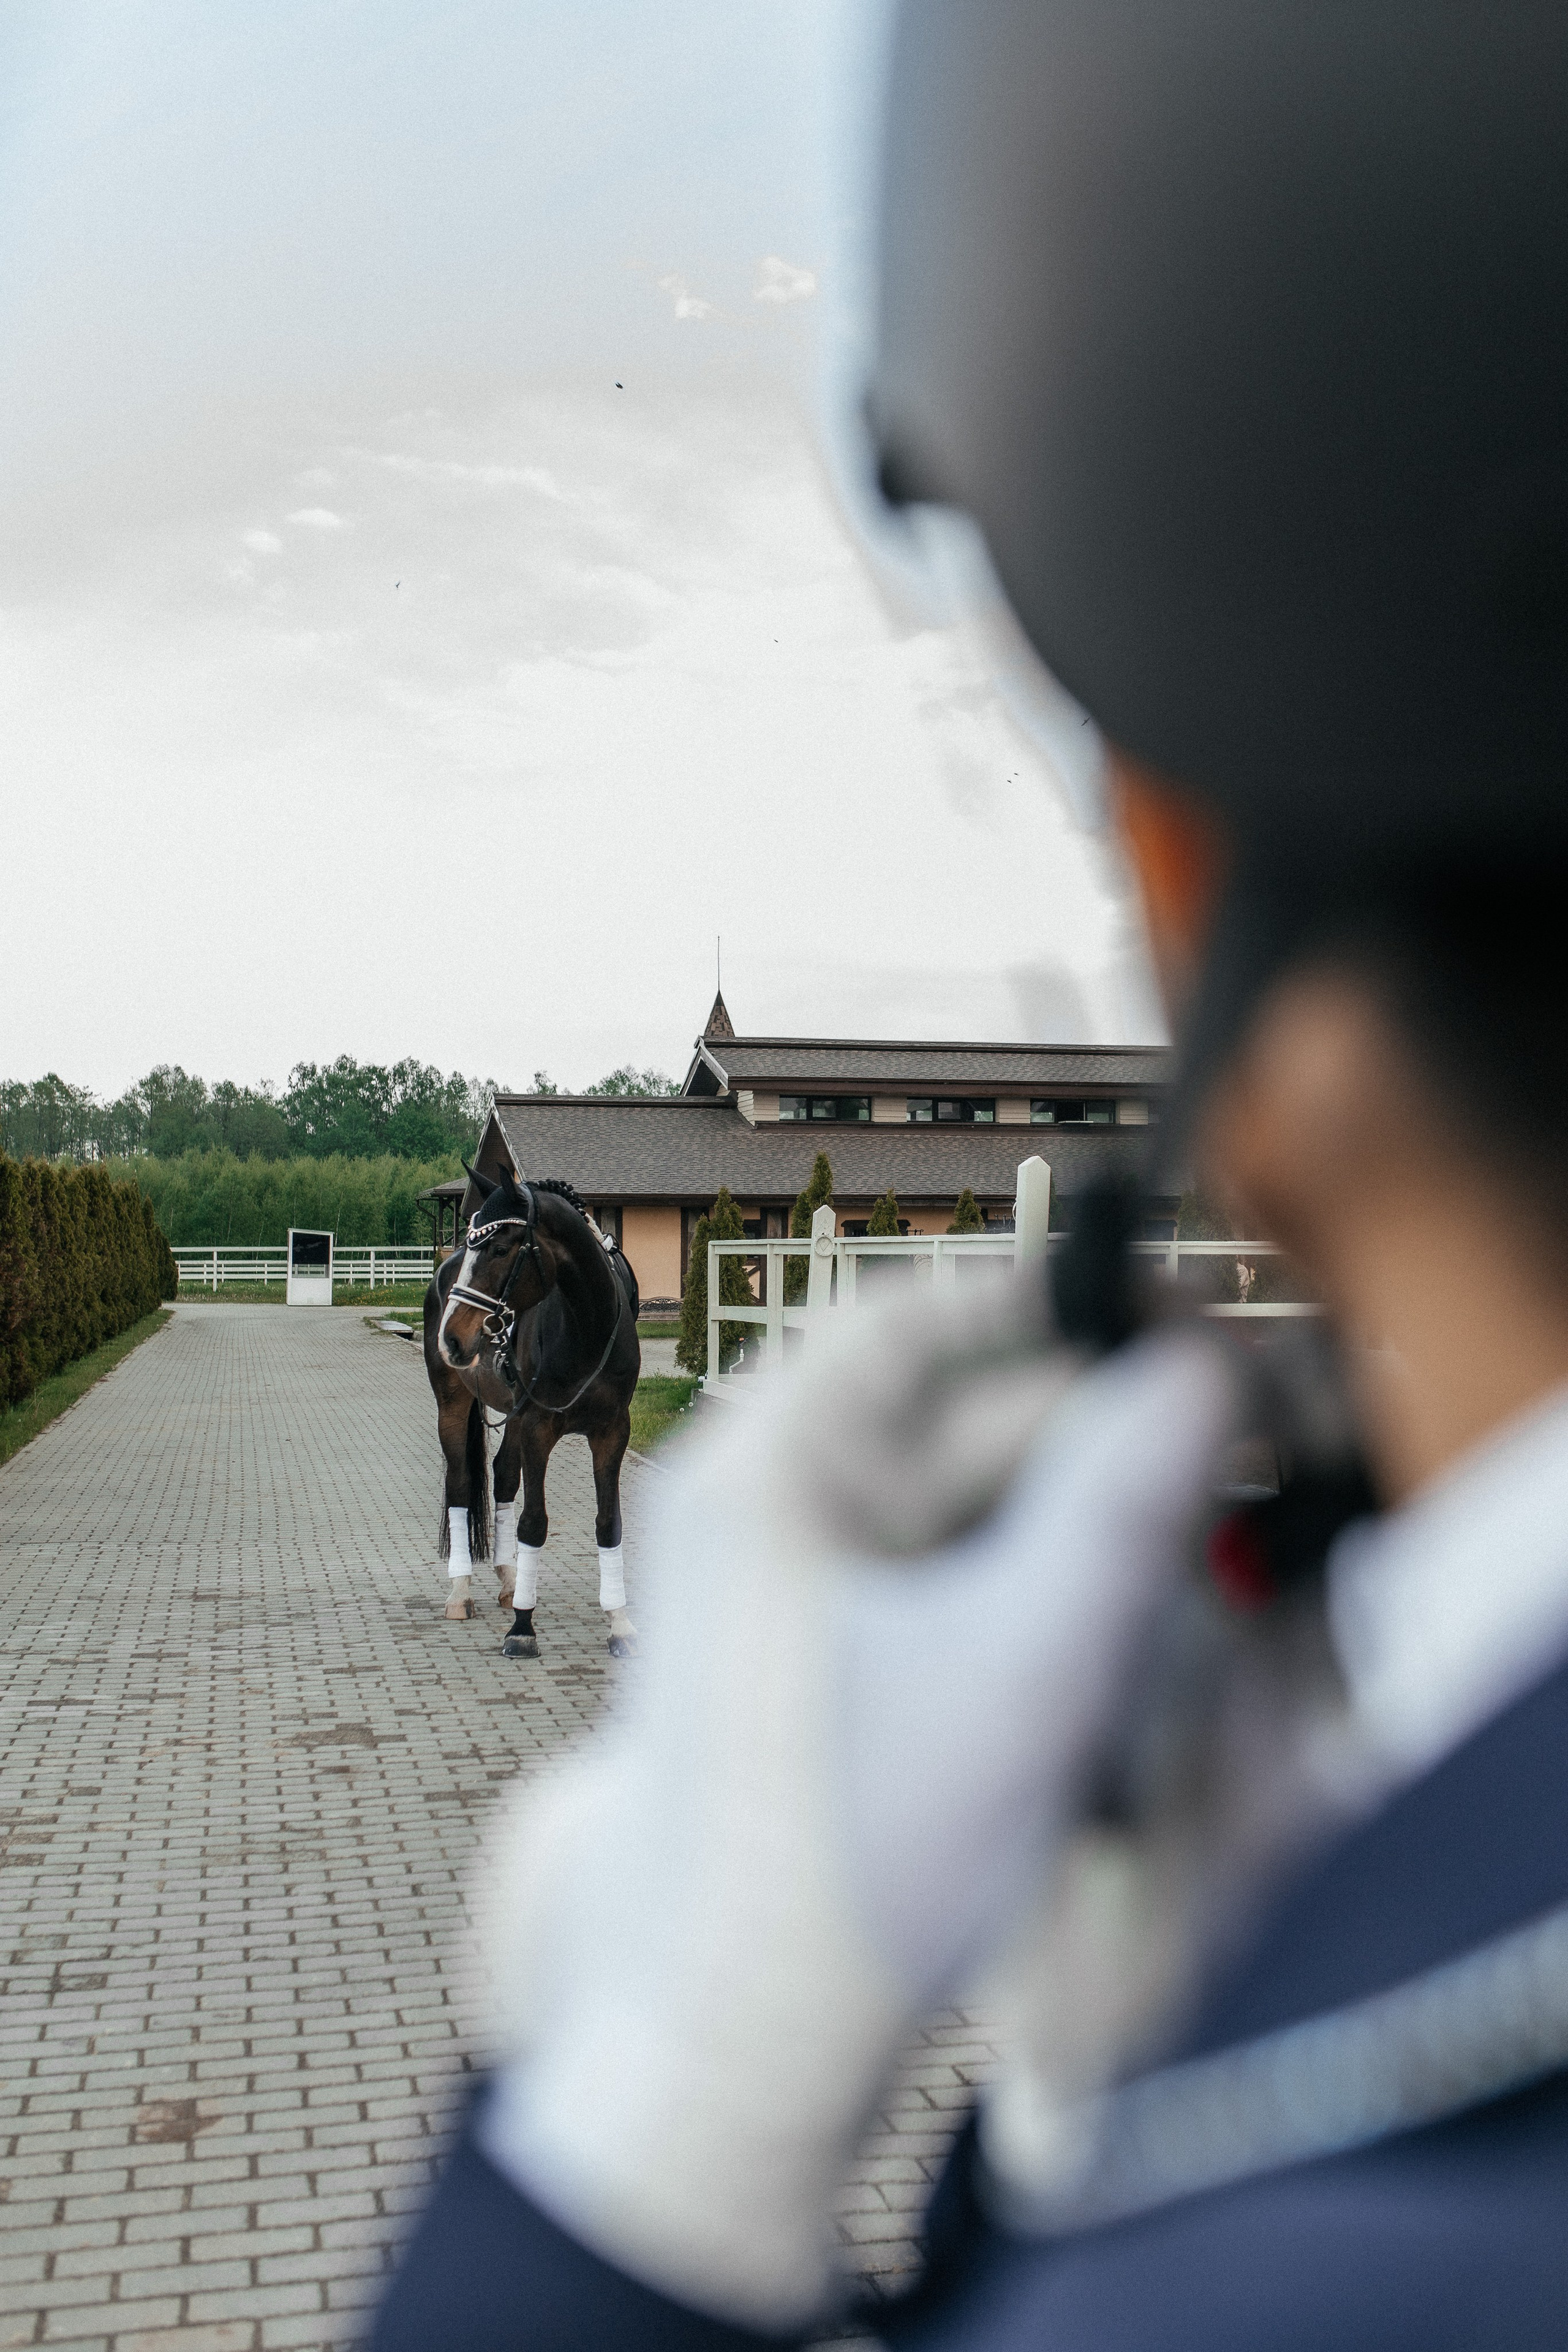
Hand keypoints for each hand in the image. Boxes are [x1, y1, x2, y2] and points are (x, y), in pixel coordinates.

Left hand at [466, 1287, 1237, 2330]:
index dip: (1053, 1307)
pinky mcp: (825, 1667)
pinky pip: (948, 1593)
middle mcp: (761, 1510)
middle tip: (1219, 1486)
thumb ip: (1122, 1507)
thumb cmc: (848, 1864)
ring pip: (966, 1514)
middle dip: (1090, 1459)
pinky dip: (1030, 1616)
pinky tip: (1095, 1680)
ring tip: (1155, 1617)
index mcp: (761, 1470)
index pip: (916, 1320)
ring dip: (1073, 1551)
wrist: (732, 2057)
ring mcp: (789, 1593)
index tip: (1176, 1325)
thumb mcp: (1023, 1668)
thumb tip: (1199, 1369)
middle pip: (958, 1422)